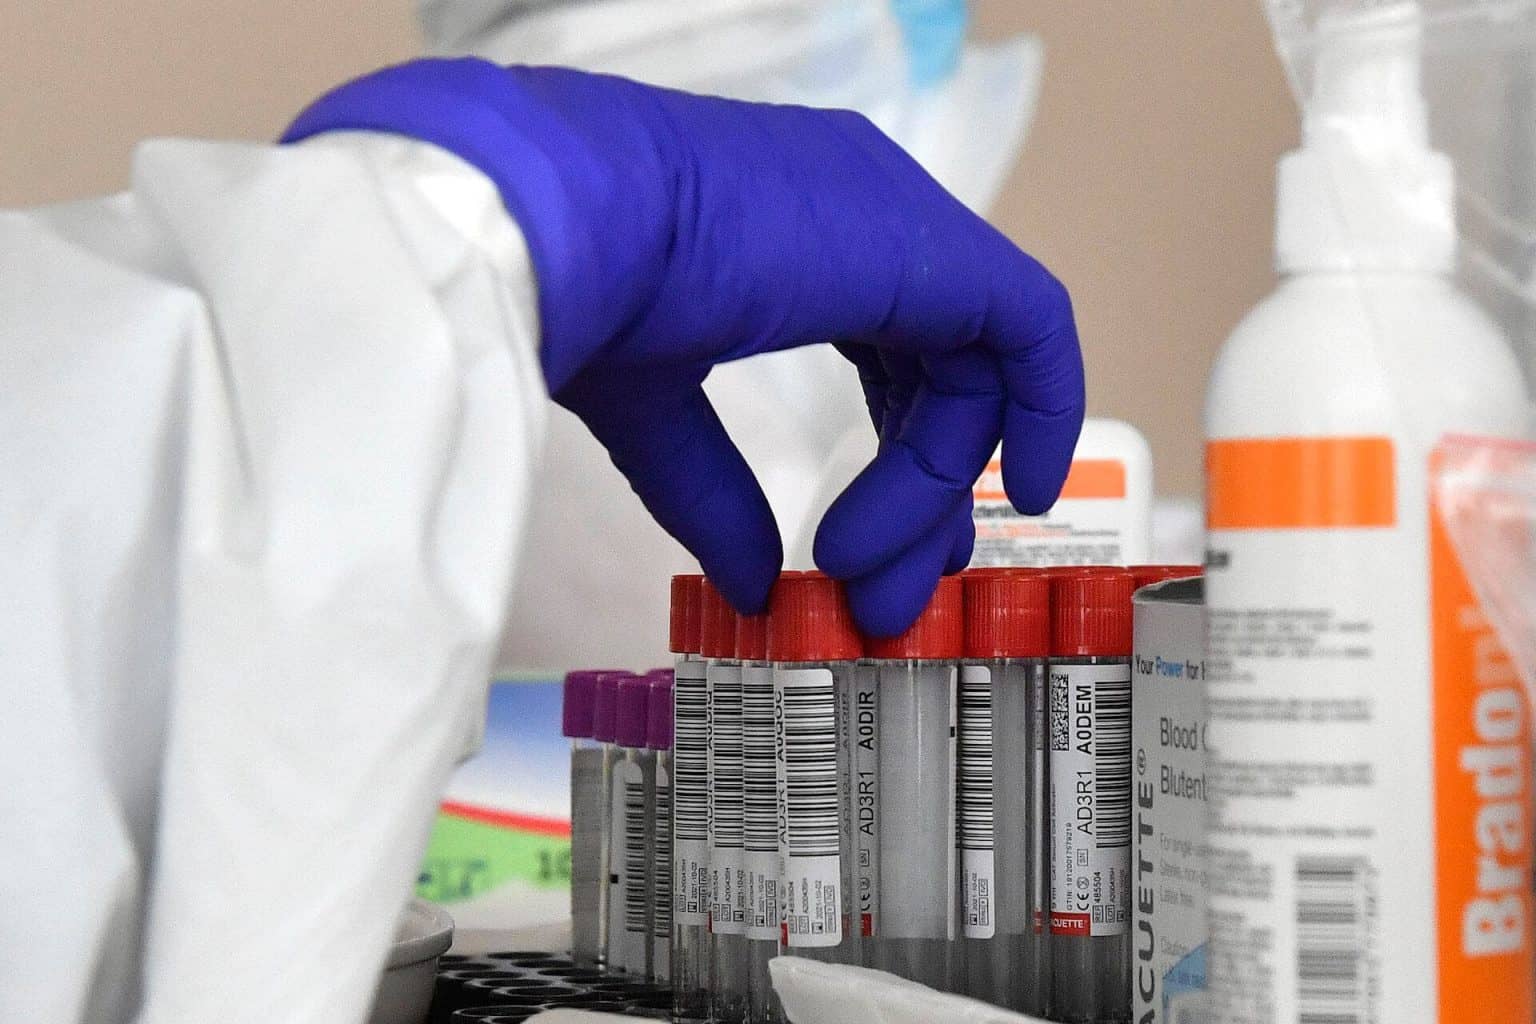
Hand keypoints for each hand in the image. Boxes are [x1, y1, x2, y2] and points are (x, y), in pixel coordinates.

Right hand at [284, 59, 1083, 634]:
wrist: (547, 224)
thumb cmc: (568, 286)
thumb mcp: (649, 405)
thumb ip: (713, 489)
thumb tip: (748, 581)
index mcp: (797, 232)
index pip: (893, 348)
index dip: (901, 454)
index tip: (875, 549)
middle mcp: (862, 211)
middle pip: (940, 368)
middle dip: (922, 495)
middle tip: (890, 601)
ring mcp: (897, 219)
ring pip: (975, 367)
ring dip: (935, 489)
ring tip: (875, 584)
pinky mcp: (926, 246)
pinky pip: (1027, 328)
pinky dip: (1038, 408)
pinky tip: (1019, 493)